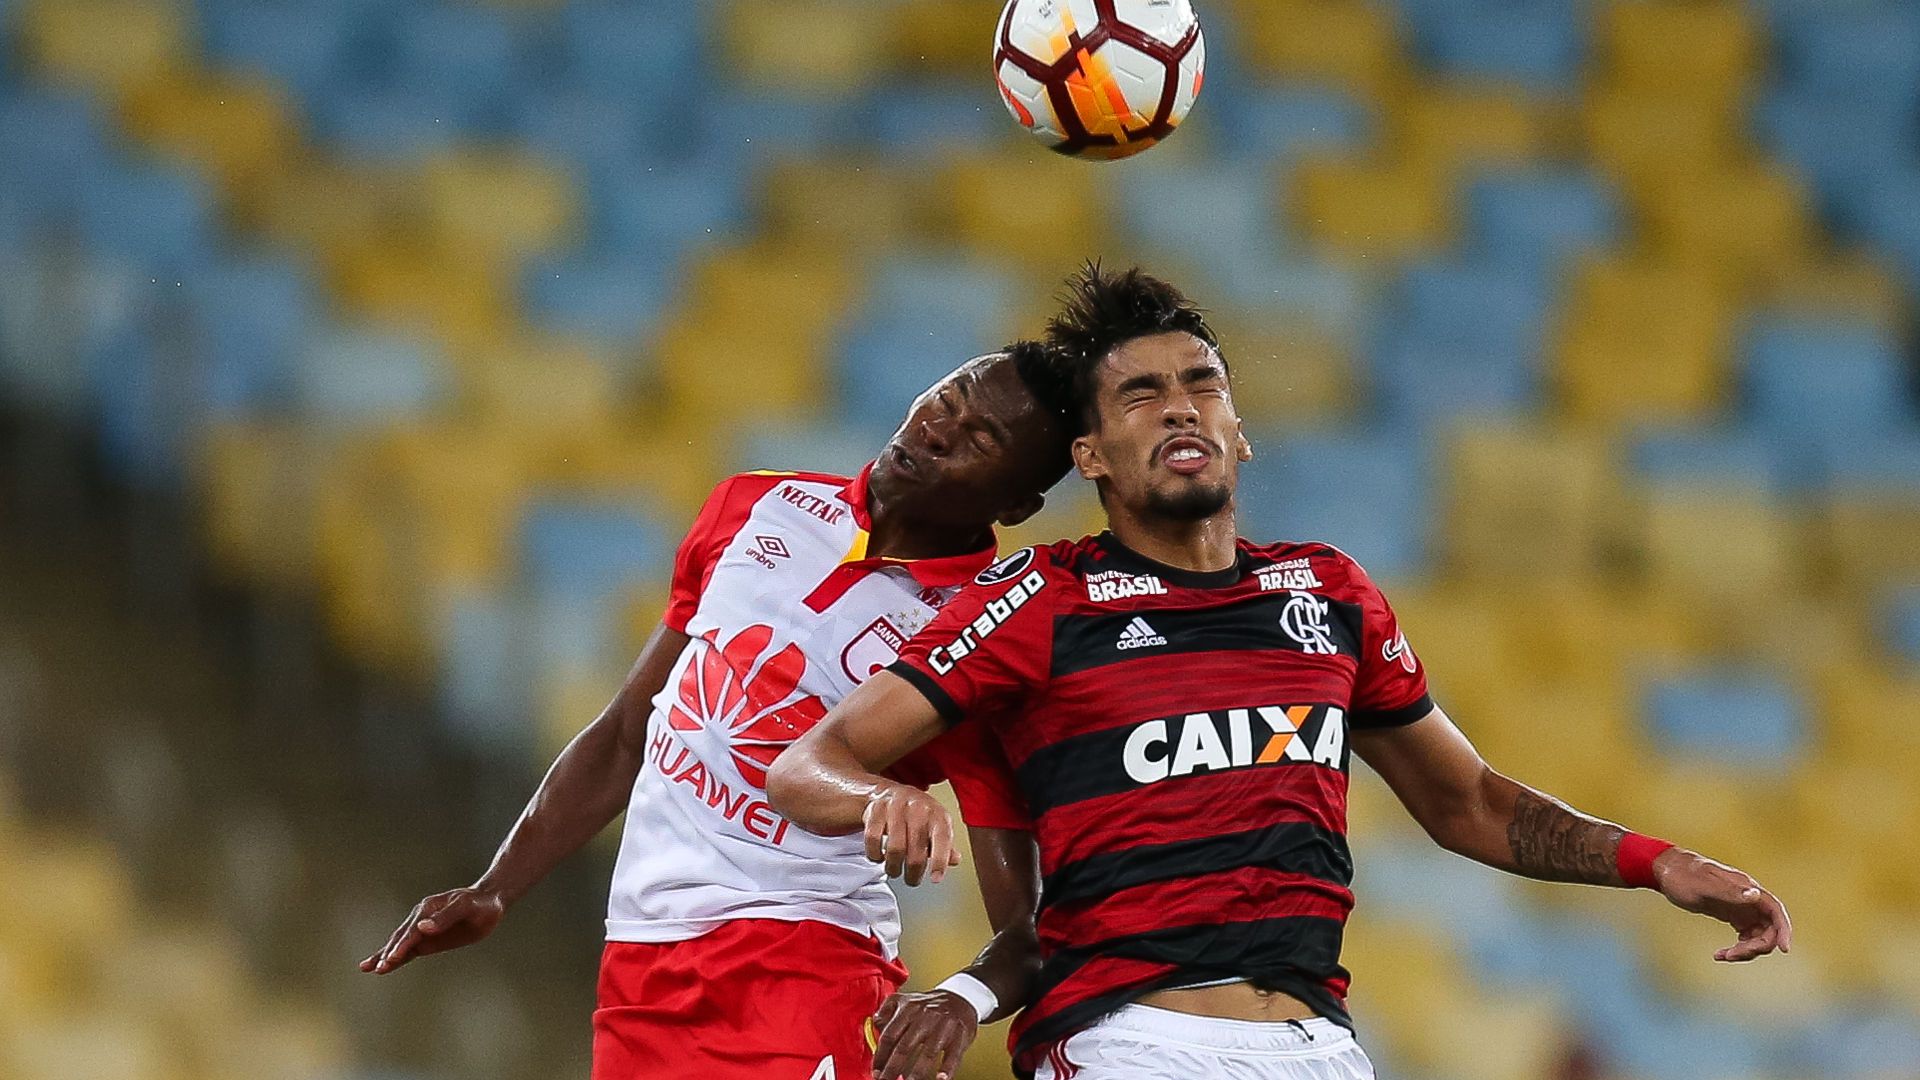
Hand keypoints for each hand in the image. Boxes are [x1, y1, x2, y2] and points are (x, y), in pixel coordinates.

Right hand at [359, 887, 505, 973]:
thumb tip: (423, 927)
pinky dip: (395, 958)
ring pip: (399, 944)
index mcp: (427, 909)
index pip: (412, 930)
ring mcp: (422, 930)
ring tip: (367, 968)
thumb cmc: (478, 903)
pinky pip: (408, 951)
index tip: (393, 958)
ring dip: (385, 956)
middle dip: (389, 953)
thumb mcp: (465, 907)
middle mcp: (420, 919)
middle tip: (378, 968)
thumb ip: (445, 917)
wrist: (489, 903)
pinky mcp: (427, 941)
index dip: (403, 944)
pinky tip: (380, 967)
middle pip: (401, 938)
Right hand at [863, 783, 961, 885]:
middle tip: (912, 881)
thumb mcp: (936, 826)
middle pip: (916, 850)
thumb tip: (955, 860)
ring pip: (894, 848)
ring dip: (893, 867)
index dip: (940, 861)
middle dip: (913, 873)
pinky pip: (873, 839)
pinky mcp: (876, 810)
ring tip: (894, 871)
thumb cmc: (918, 815)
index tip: (935, 879)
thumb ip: (946, 846)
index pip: (942, 839)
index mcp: (937, 815)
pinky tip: (879, 857)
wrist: (890, 792)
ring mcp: (896, 808)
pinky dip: (874, 854)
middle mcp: (918, 809)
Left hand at [871, 989, 979, 1079]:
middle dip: (893, 1069)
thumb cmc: (929, 1005)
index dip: (880, 1056)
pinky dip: (947, 1069)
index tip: (876, 1071)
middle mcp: (925, 1017)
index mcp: (909, 1009)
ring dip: (916, 1073)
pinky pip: (953, 1055)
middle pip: (904, 1047)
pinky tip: (940, 1079)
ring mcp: (944, 1026)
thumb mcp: (906, 1000)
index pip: (890, 1035)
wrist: (960, 998)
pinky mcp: (960, 1035)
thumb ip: (887, 1010)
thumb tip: (875, 1023)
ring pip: (928, 1054)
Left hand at [1653, 848, 1791, 962]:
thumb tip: (1755, 895)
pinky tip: (1720, 954)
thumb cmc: (1683, 875)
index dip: (1784, 930)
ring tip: (1723, 956)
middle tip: (1732, 955)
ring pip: (1757, 936)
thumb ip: (1730, 891)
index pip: (1776, 911)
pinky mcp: (1731, 915)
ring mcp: (1741, 908)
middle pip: (1768, 929)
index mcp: (1747, 888)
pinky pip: (1744, 936)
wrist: (1666, 871)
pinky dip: (1737, 948)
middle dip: (1756, 946)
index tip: (1784, 950)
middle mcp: (1748, 899)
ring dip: (1745, 950)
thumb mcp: (1704, 884)